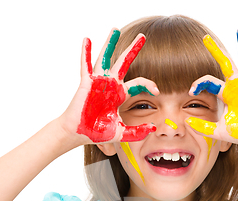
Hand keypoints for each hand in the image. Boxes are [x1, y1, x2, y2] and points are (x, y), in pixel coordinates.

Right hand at [59, 29, 158, 145]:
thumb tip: (153, 128)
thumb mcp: (122, 133)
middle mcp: (111, 85)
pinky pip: (86, 65)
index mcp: (120, 95)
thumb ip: (138, 131)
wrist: (80, 134)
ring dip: (111, 44)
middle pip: (124, 62)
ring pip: (106, 58)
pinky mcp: (87, 83)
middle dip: (133, 49)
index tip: (157, 91)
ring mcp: (99, 82)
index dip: (149, 85)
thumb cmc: (97, 132)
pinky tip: (87, 40)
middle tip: (142, 36)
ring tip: (115, 30)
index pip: (138, 83)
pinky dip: (86, 52)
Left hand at [186, 28, 237, 150]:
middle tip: (204, 38)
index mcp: (225, 94)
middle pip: (223, 63)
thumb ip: (203, 127)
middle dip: (214, 51)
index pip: (208, 82)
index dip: (198, 83)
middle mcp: (236, 85)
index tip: (191, 91)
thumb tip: (187, 121)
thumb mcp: (219, 131)